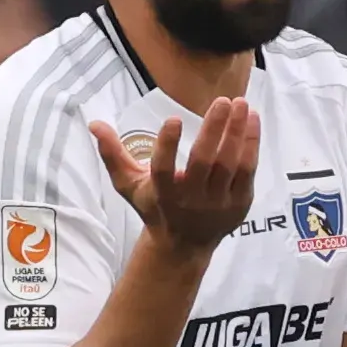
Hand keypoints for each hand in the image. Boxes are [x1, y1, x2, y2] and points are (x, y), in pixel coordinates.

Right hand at [93, 100, 259, 256]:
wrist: (184, 245)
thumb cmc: (154, 206)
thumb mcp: (129, 185)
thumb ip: (113, 154)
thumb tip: (95, 123)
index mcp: (162, 194)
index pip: (162, 170)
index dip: (167, 145)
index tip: (173, 119)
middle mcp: (191, 200)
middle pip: (203, 162)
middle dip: (214, 129)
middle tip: (222, 101)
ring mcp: (218, 203)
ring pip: (230, 164)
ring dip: (237, 132)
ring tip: (240, 103)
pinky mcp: (239, 203)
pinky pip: (247, 171)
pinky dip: (251, 144)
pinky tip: (252, 120)